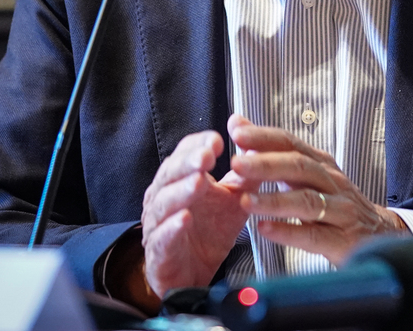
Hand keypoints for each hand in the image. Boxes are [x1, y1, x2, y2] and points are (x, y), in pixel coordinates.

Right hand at [140, 128, 253, 294]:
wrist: (193, 276)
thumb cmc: (210, 232)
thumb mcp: (235, 198)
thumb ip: (245, 171)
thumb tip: (255, 136)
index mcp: (181, 179)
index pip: (184, 154)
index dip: (199, 145)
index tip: (217, 140)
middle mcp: (163, 197)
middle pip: (170, 173)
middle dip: (188, 163)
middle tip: (207, 156)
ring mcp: (157, 224)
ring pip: (164, 203)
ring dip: (181, 191)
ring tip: (199, 181)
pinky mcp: (159, 252)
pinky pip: (162, 237)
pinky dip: (172, 227)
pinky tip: (184, 218)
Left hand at [228, 114, 405, 265]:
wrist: (378, 234)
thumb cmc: (335, 202)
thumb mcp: (306, 174)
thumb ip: (272, 151)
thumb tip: (239, 123)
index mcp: (320, 164)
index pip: (291, 144)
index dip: (265, 137)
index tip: (237, 132)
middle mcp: (332, 182)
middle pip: (300, 167)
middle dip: (267, 164)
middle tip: (238, 164)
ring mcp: (340, 210)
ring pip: (307, 201)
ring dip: (274, 200)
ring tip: (246, 202)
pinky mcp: (342, 240)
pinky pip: (313, 235)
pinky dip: (288, 232)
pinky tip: (266, 229)